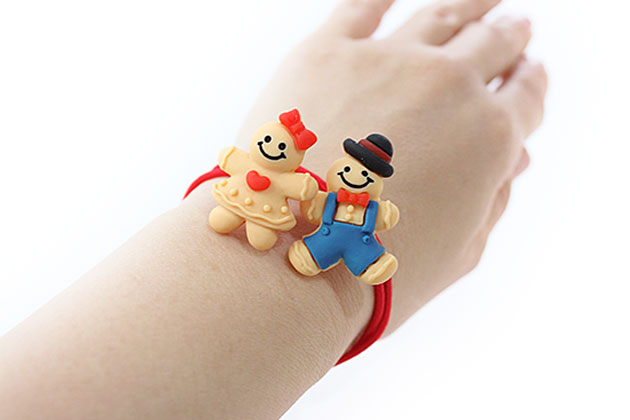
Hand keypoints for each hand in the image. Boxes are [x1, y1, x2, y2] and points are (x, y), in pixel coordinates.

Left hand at [235, 0, 546, 330]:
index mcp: (489, 137)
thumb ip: (495, 198)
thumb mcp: (461, 250)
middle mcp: (447, 86)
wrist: (295, 261)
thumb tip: (515, 158)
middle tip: (514, 29)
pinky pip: (362, 5)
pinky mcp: (325, 54)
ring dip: (472, 6)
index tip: (529, 74)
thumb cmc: (379, 271)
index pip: (527, 94)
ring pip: (442, 15)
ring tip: (485, 1)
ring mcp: (386, 62)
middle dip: (509, 37)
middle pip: (493, 45)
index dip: (531, 84)